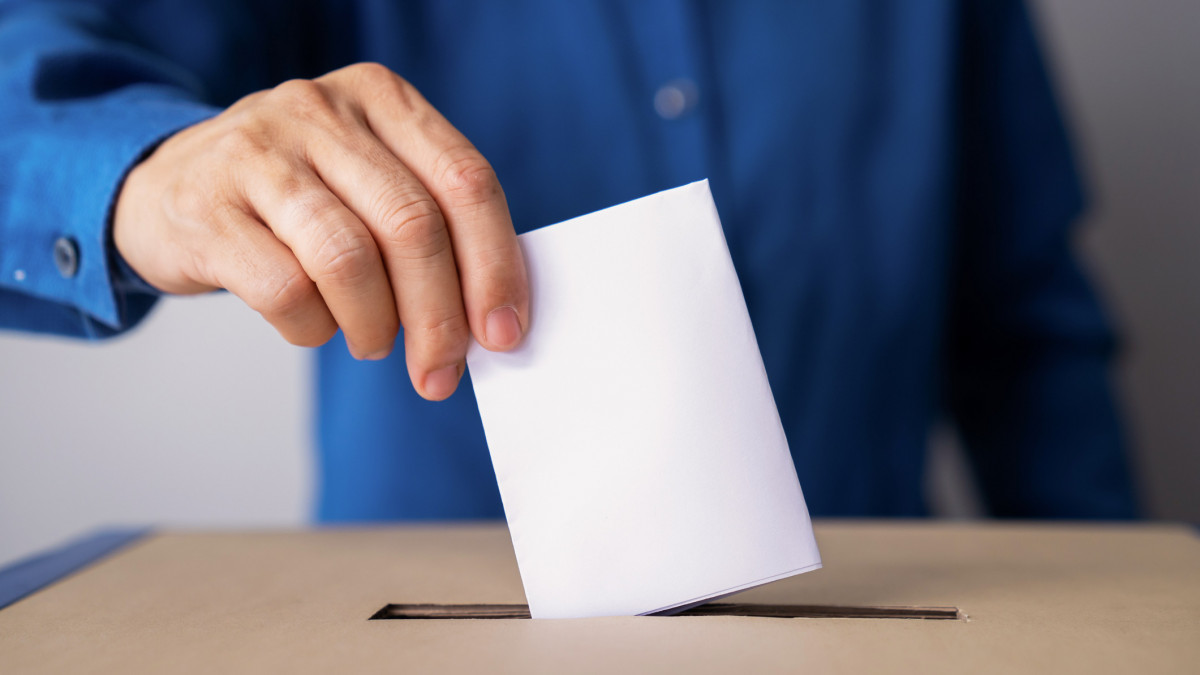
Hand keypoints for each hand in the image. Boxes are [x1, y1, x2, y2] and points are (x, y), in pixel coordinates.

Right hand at [113, 63, 527, 400]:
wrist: (167, 187)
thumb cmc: (294, 199)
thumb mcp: (367, 180)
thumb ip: (431, 226)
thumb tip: (494, 317)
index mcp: (381, 97)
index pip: (465, 181)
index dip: (495, 265)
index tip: (504, 332)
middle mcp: (320, 111)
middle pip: (412, 225)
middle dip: (439, 316)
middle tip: (441, 370)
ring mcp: (257, 153)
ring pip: (349, 259)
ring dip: (375, 325)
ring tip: (374, 344)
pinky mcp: (206, 207)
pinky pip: (284, 290)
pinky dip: (313, 329)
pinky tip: (314, 327)